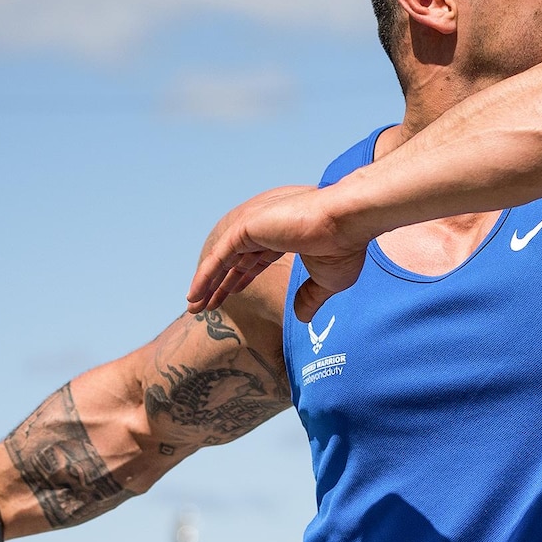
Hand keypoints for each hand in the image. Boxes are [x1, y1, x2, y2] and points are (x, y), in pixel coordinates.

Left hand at [186, 184, 365, 312]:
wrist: (347, 222)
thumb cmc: (344, 246)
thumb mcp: (328, 281)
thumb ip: (310, 298)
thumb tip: (302, 318)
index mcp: (283, 234)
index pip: (253, 260)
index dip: (239, 280)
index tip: (228, 297)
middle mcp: (265, 226)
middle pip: (234, 260)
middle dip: (219, 284)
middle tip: (205, 305)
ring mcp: (255, 225)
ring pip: (223, 259)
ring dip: (207, 283)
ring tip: (193, 306)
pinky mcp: (247, 227)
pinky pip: (219, 256)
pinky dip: (205, 275)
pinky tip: (194, 294)